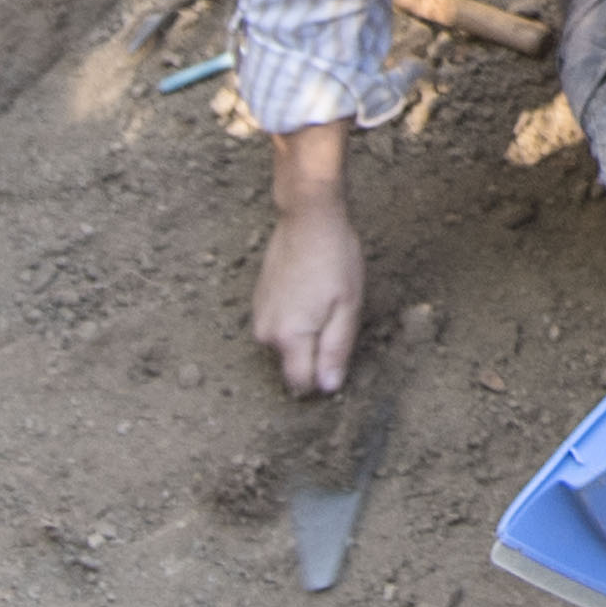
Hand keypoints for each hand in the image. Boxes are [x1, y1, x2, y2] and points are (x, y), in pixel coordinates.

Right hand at [253, 193, 363, 394]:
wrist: (308, 218)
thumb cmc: (334, 259)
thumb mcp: (347, 308)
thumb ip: (336, 351)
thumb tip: (328, 388)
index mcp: (289, 338)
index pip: (303, 384)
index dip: (325, 378)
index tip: (340, 353)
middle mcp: (266, 334)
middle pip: (294, 367)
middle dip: (317, 355)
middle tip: (336, 319)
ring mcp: (258, 317)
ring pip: (287, 348)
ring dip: (307, 336)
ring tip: (323, 303)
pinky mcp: (258, 302)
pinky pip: (280, 328)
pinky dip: (296, 321)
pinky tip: (310, 294)